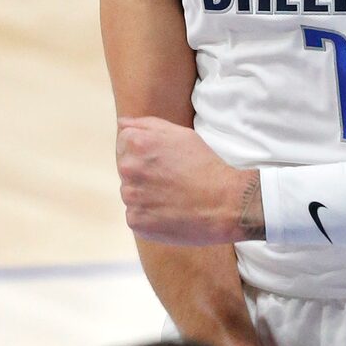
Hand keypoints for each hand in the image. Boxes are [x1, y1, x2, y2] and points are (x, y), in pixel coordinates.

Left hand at [117, 116, 263, 244]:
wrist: (224, 203)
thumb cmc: (205, 165)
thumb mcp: (181, 134)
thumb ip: (146, 125)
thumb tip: (122, 124)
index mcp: (137, 143)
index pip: (124, 144)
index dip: (145, 152)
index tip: (163, 161)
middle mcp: (129, 169)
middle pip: (126, 169)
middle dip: (144, 173)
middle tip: (171, 180)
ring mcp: (131, 197)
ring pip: (131, 193)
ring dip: (145, 195)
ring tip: (171, 197)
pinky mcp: (136, 221)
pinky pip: (136, 216)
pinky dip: (149, 216)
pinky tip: (169, 212)